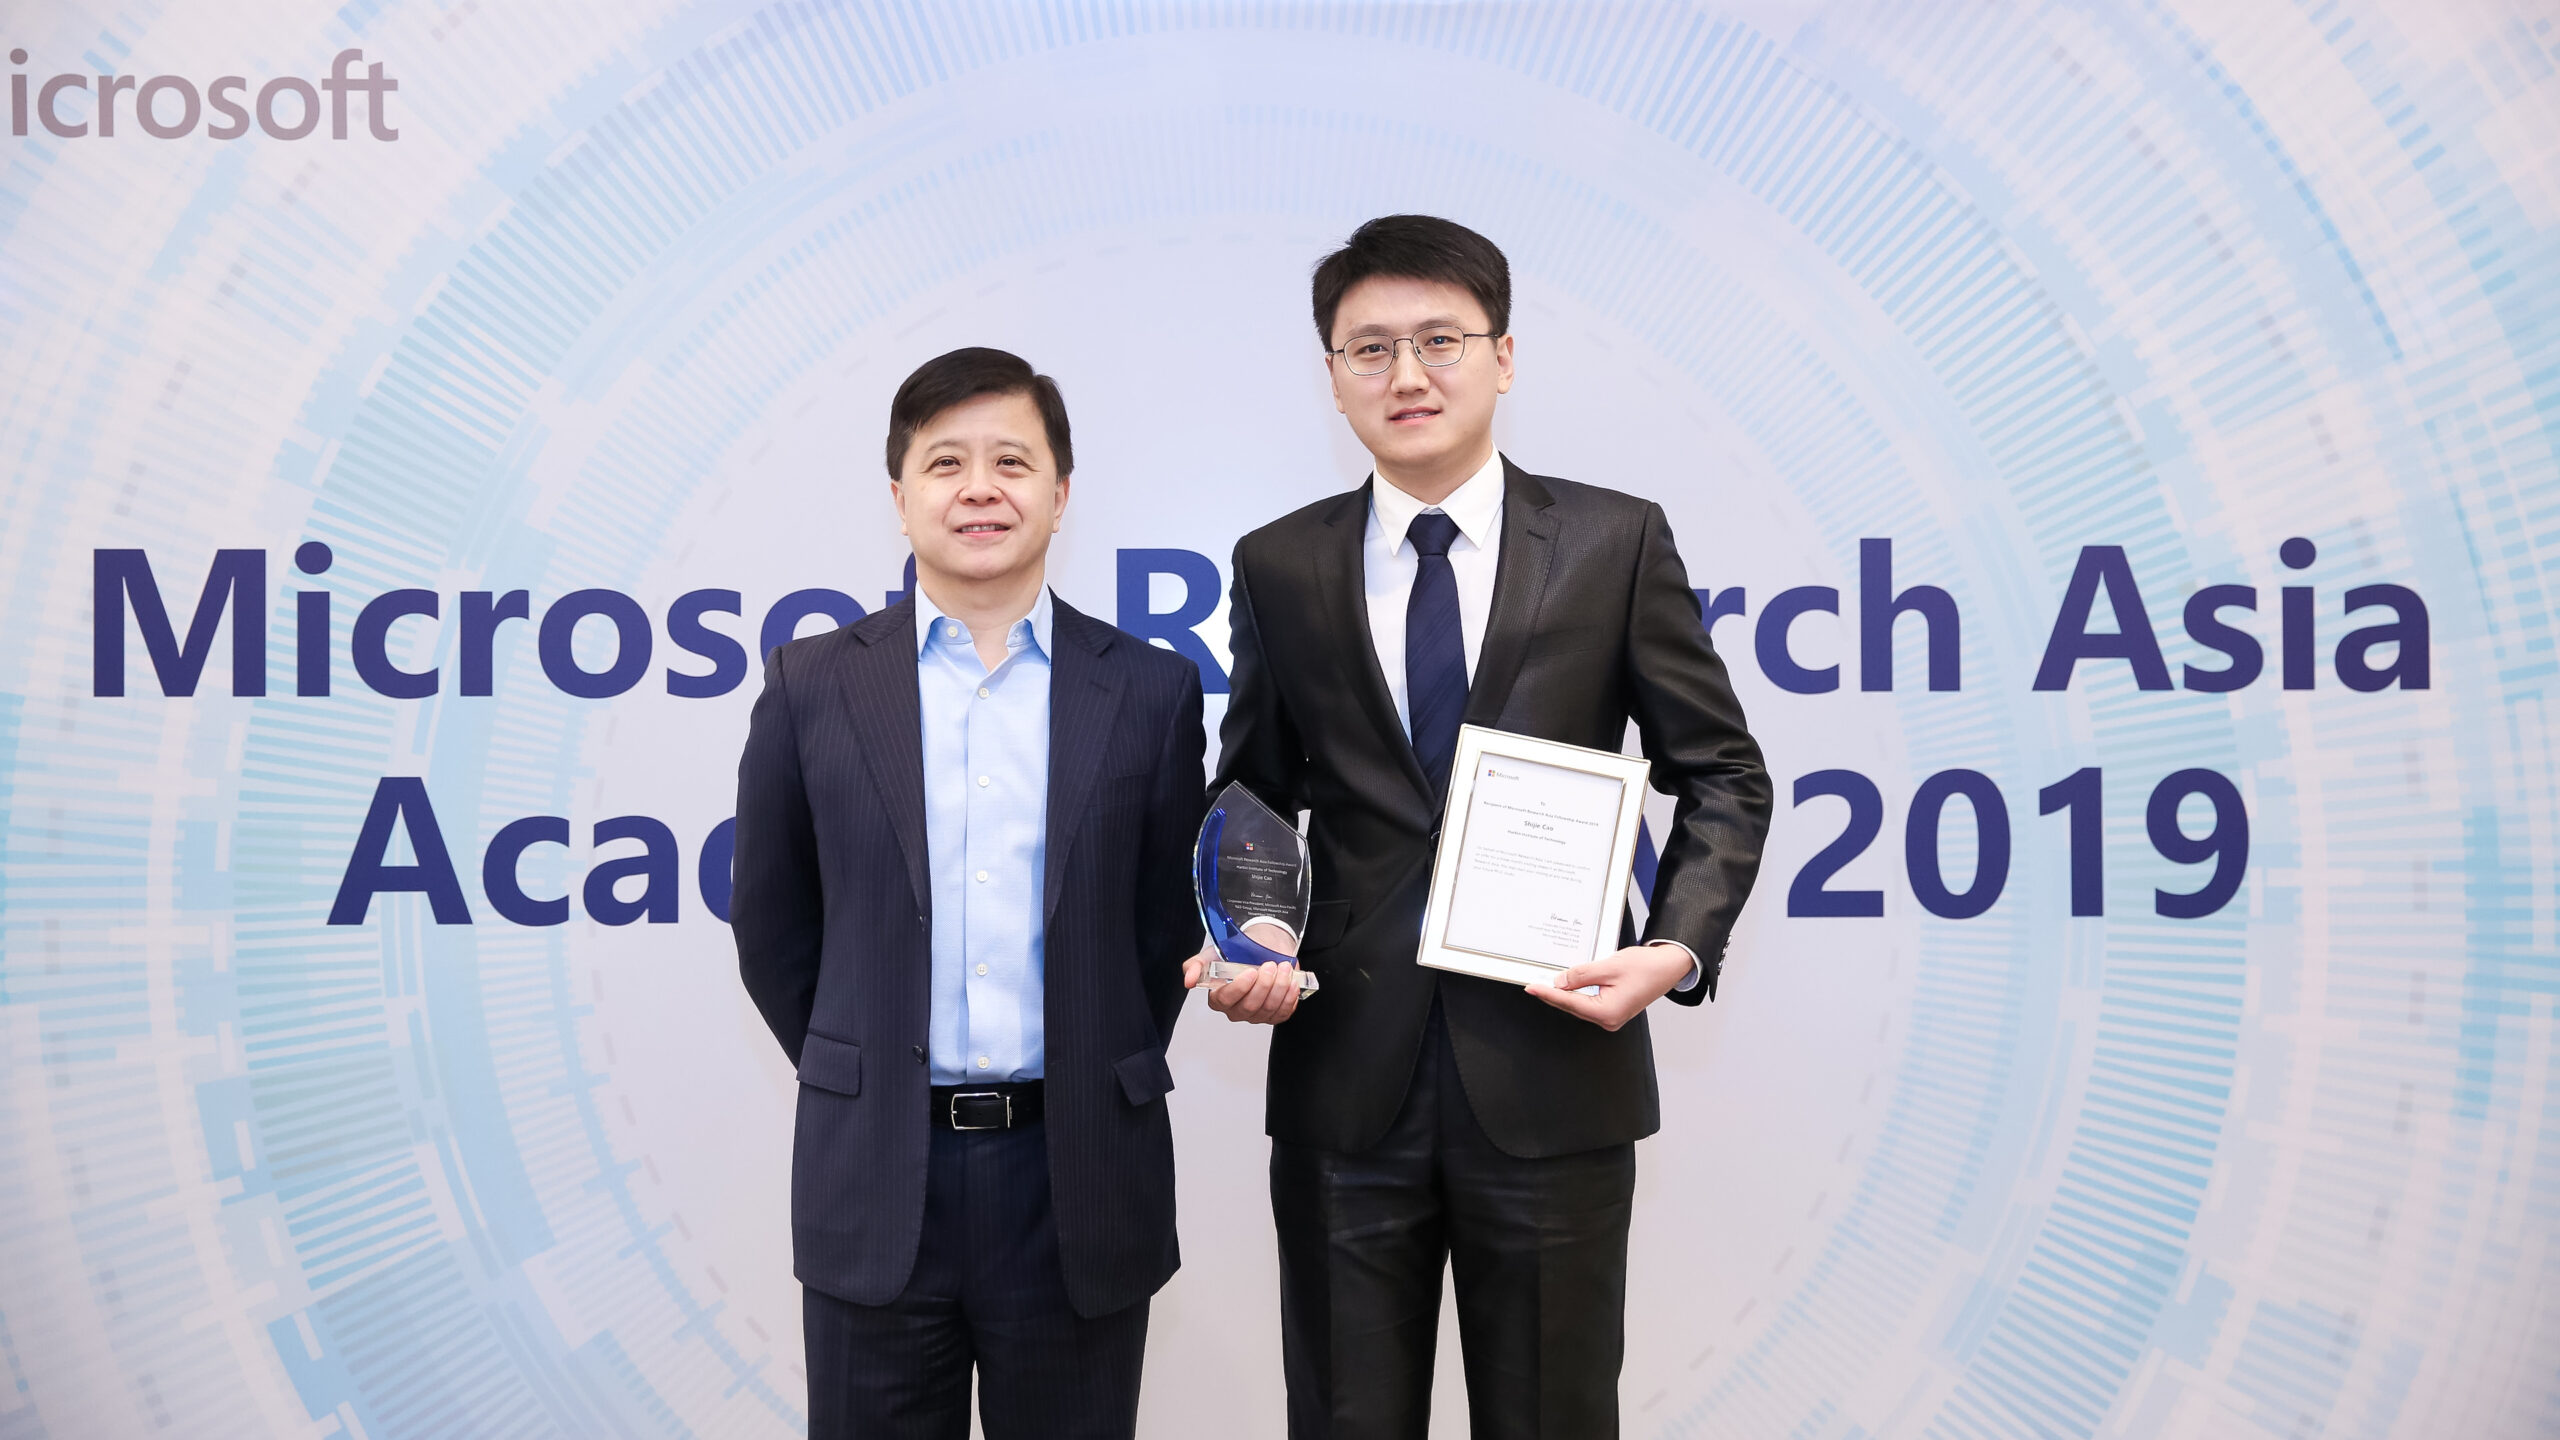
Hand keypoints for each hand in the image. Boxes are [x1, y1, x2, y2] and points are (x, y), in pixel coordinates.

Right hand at [1181, 924, 1303, 1024]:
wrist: (1262, 946)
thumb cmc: (1237, 953)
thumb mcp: (1212, 954)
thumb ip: (1196, 966)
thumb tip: (1189, 980)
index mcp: (1219, 998)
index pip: (1226, 1000)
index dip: (1239, 988)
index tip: (1250, 971)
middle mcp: (1236, 1010)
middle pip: (1250, 1006)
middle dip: (1263, 985)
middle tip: (1269, 966)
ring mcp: (1257, 1015)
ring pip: (1269, 1009)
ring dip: (1279, 987)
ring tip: (1283, 968)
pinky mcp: (1275, 1014)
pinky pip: (1283, 1013)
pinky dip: (1290, 997)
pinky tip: (1291, 982)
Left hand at [1526, 943, 1693, 1030]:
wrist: (1668, 967)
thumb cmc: (1646, 967)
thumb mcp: (1609, 966)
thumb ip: (1581, 976)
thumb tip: (1560, 982)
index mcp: (1608, 1012)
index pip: (1569, 1002)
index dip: (1548, 994)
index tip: (1532, 988)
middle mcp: (1609, 1019)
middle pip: (1572, 1006)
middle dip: (1553, 995)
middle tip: (1534, 984)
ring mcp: (1612, 1017)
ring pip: (1579, 1005)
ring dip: (1565, 994)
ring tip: (1547, 983)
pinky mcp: (1614, 1010)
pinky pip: (1588, 1003)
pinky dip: (1577, 993)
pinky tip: (1568, 985)